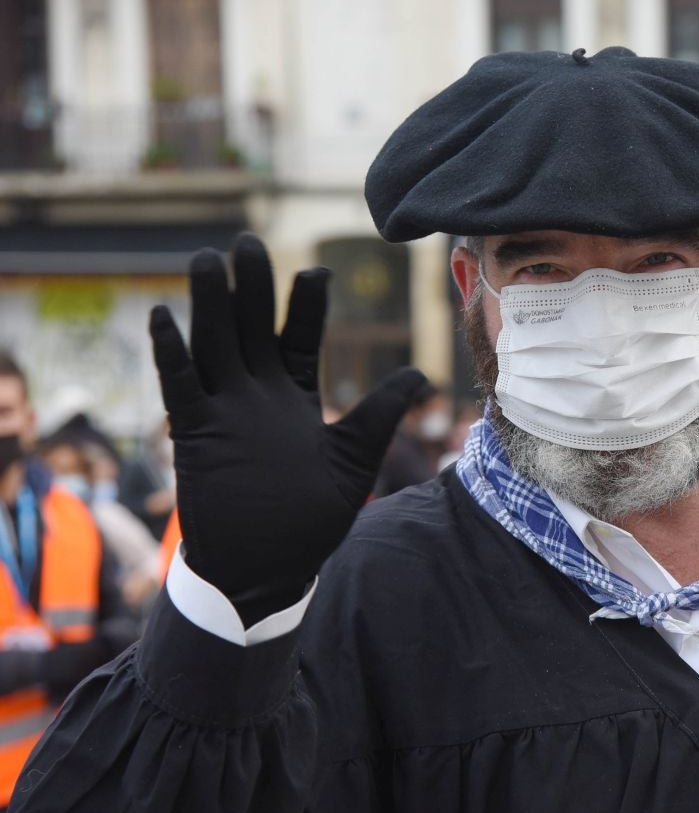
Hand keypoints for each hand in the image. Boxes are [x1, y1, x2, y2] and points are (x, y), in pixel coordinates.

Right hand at [150, 234, 426, 623]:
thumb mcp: (354, 460)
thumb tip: (419, 373)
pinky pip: (179, 387)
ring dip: (209, 305)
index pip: (300, 337)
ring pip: (214, 346)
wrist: (266, 569)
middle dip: (253, 288)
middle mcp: (257, 395)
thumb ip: (379, 414)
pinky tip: (165, 316)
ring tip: (207, 260)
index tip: (318, 270)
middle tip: (251, 242)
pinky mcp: (195, 434)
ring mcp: (224, 411)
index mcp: (295, 397)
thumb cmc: (309, 519)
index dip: (306, 304)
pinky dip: (171, 353)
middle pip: (252, 328)